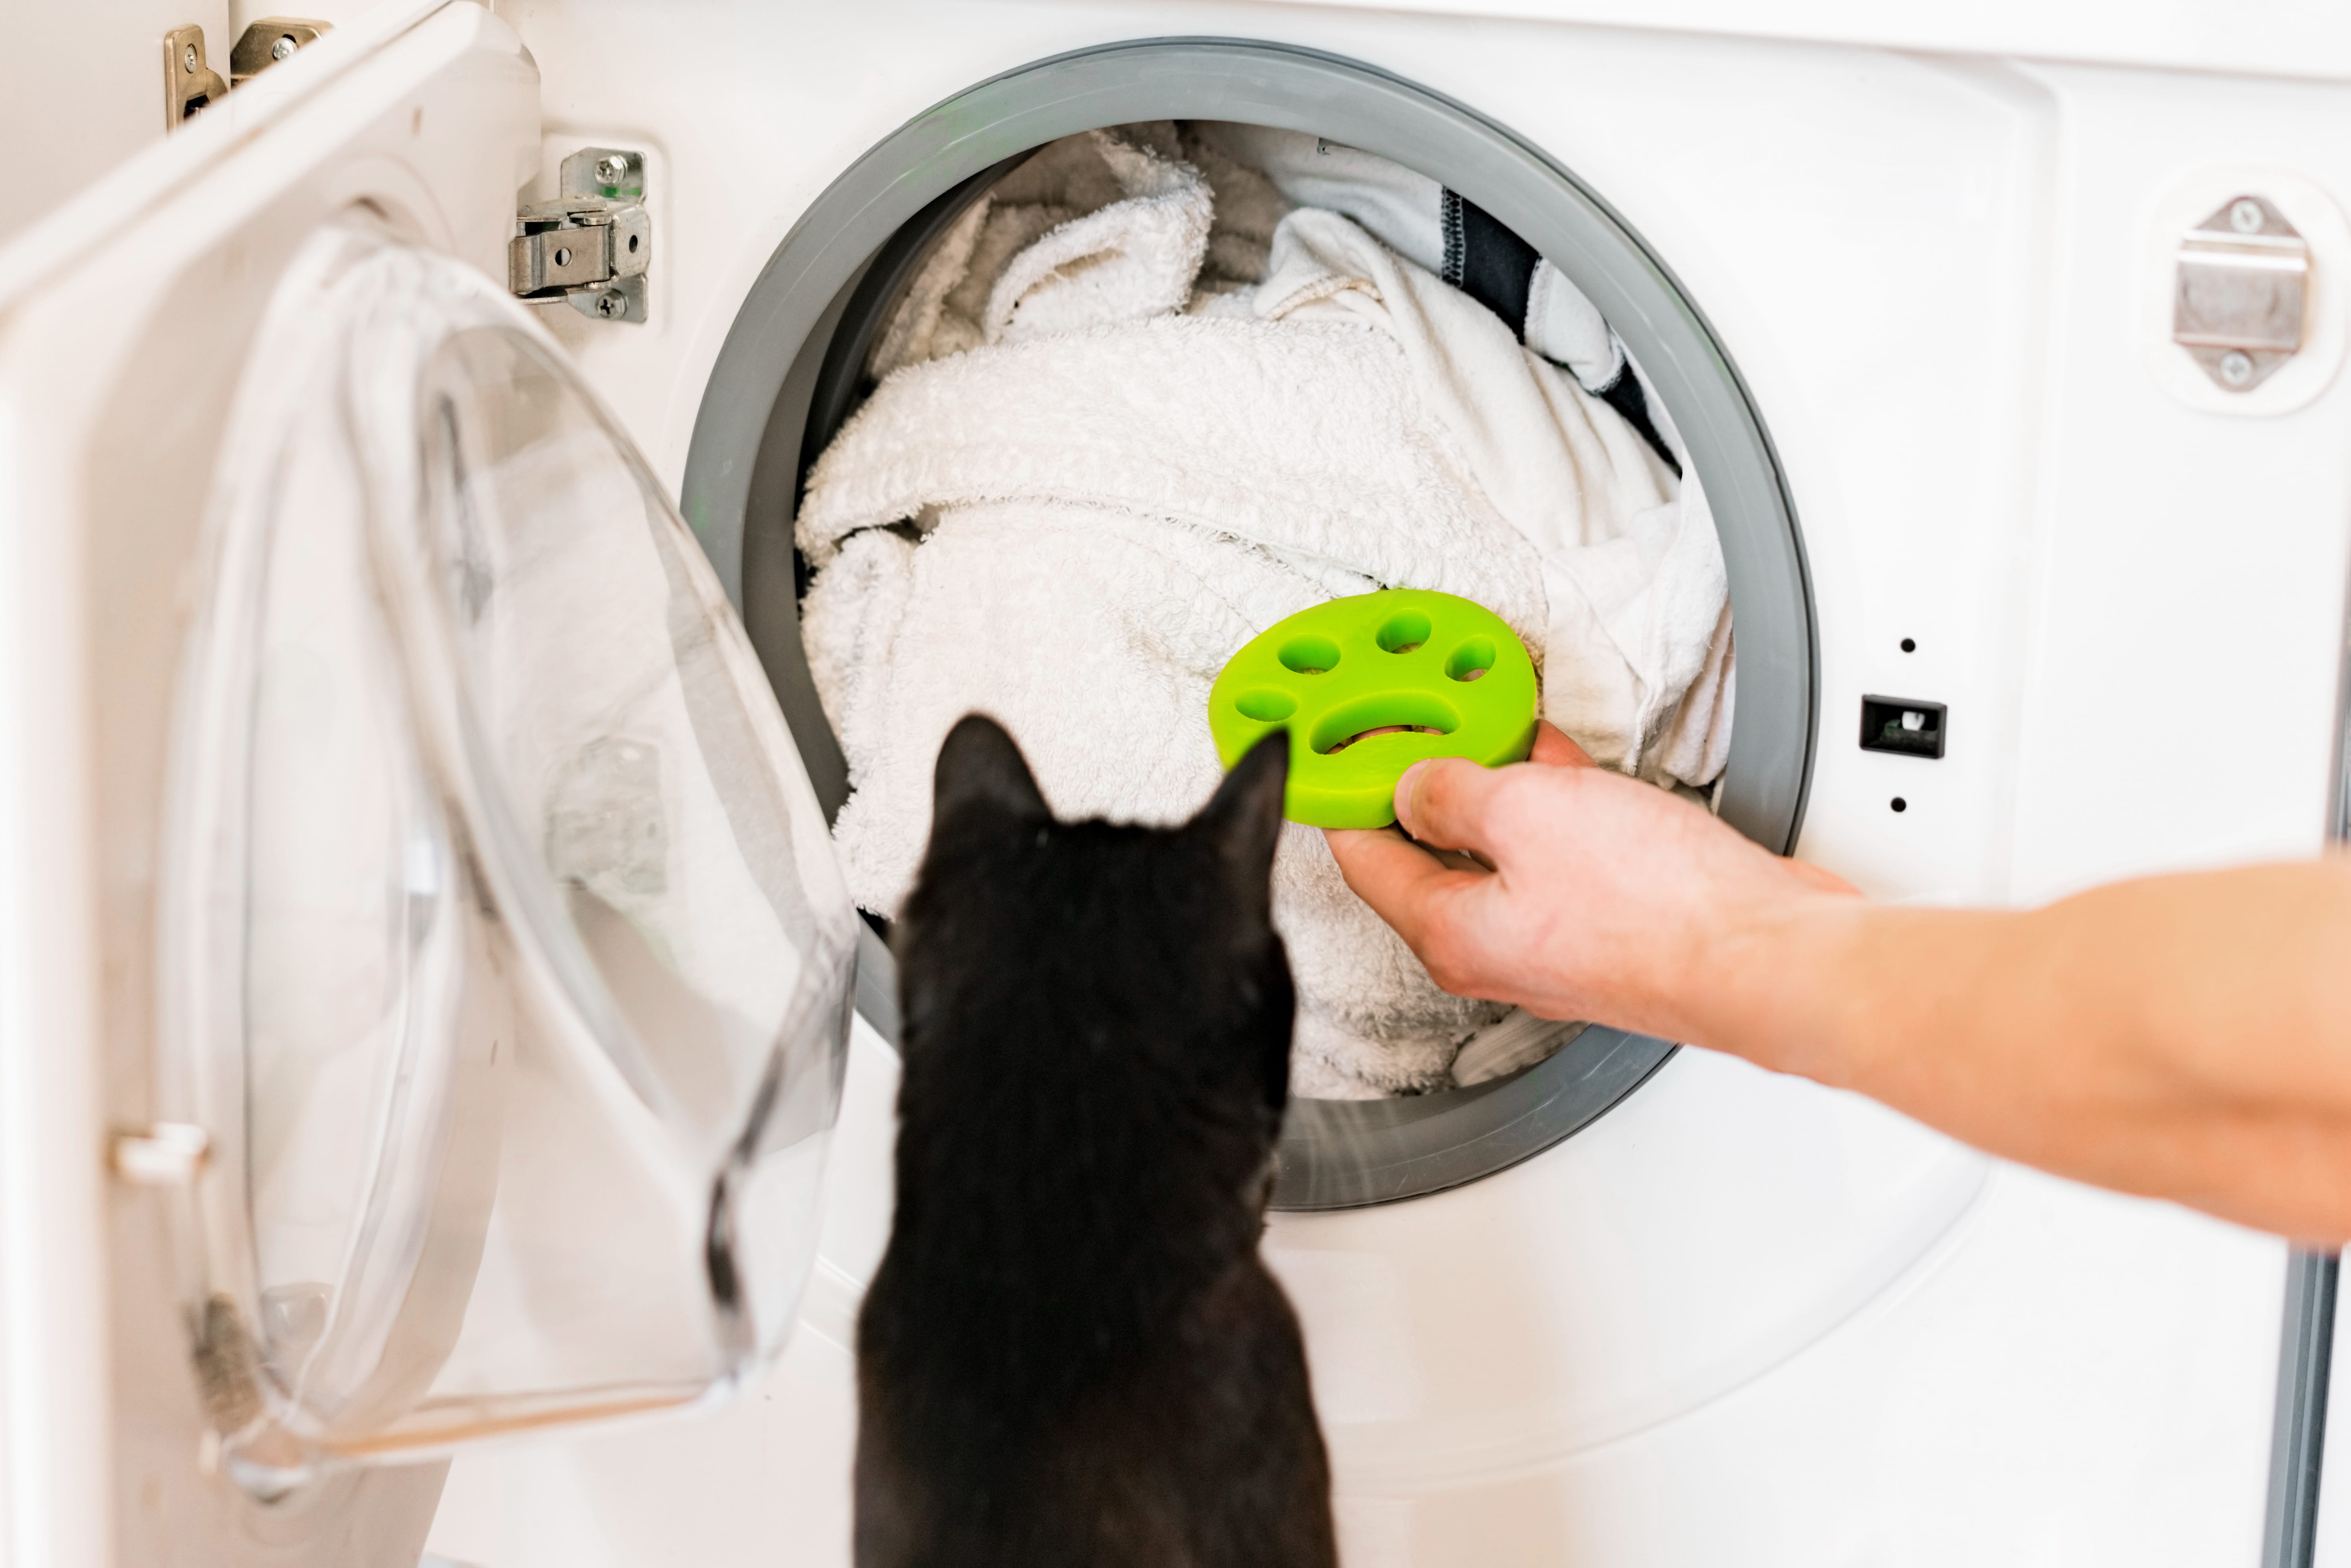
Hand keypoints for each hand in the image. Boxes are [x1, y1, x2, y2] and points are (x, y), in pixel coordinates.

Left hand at [1323, 723, 1856, 1045]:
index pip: (1363, 859)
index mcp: (1450, 935)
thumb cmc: (1657, 908)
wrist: (1767, 955)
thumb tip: (1413, 786)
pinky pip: (1559, 849)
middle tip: (1421, 722)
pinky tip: (1558, 761)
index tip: (1342, 751)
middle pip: (1432, 852)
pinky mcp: (1610, 921)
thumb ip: (1454, 793)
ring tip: (1489, 723)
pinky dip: (1553, 802)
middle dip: (1427, 781)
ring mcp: (1555, 938)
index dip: (1346, 794)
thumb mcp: (1524, 813)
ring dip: (1498, 782)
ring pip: (1503, 845)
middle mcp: (1496, 948)